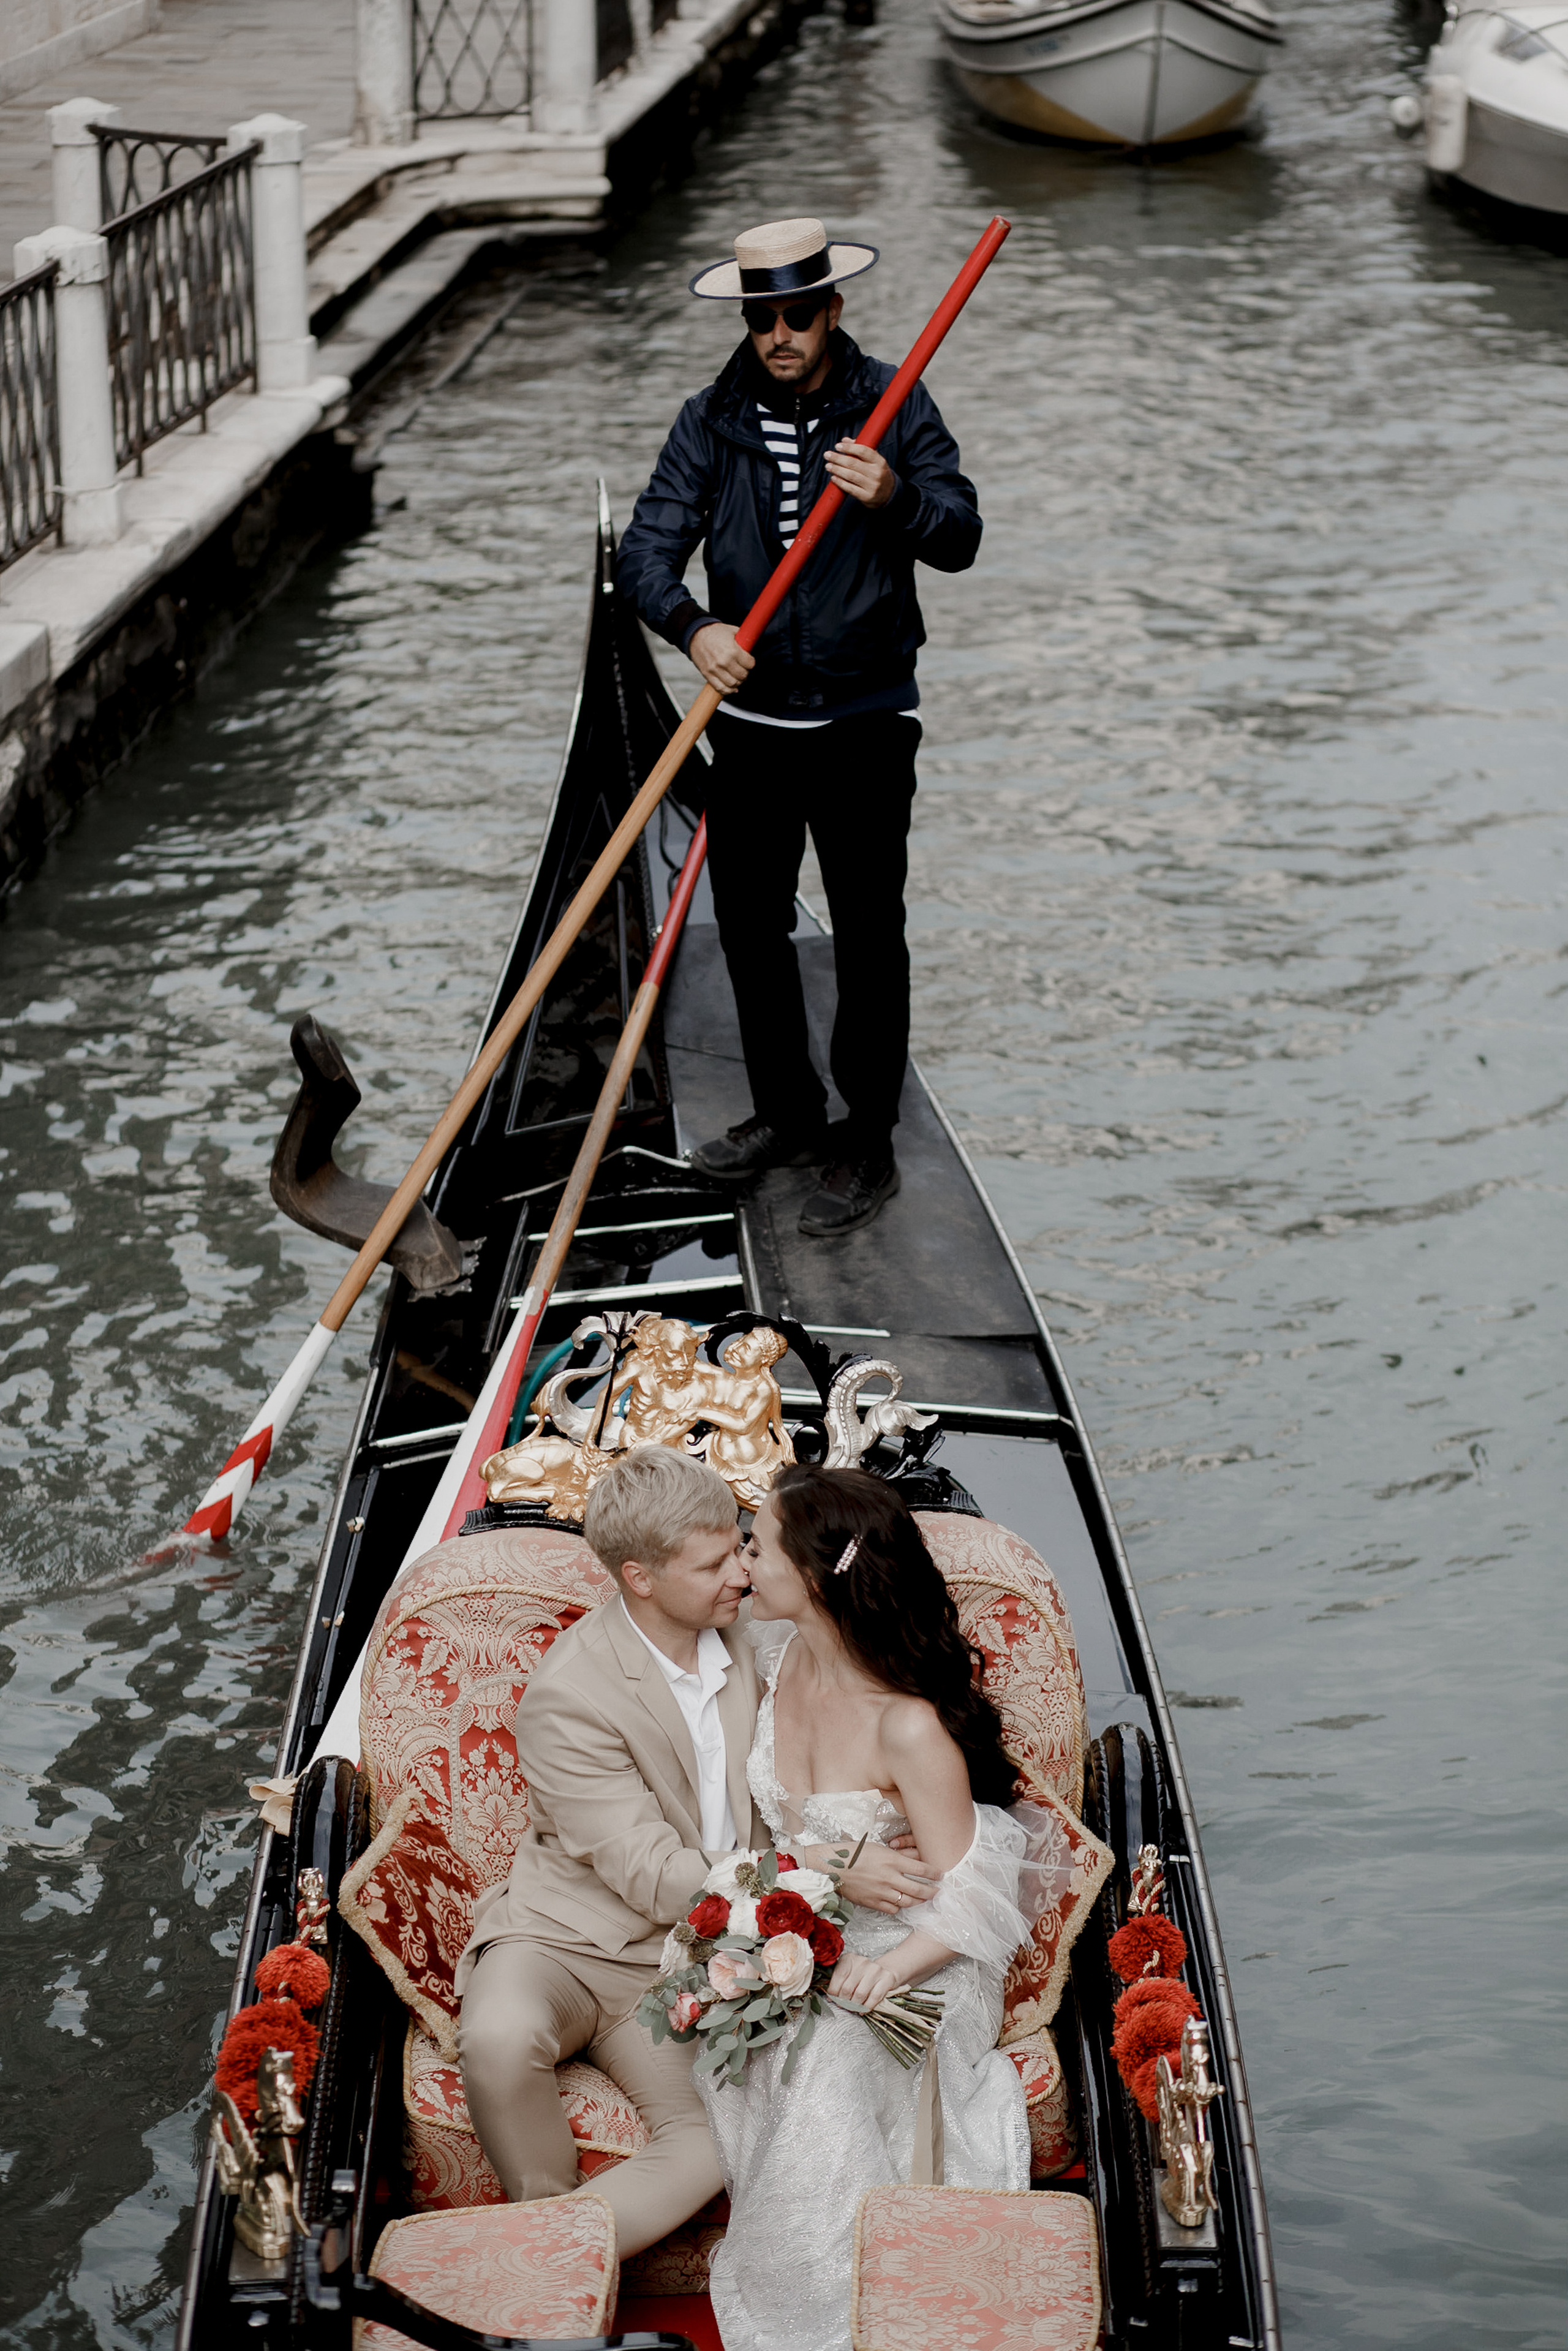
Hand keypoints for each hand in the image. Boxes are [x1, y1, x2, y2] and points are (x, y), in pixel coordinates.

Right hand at [690, 622, 754, 693]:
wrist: (696, 634)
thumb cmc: (715, 632)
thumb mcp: (733, 631)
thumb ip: (744, 641)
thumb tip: (753, 646)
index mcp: (732, 650)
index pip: (750, 664)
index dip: (751, 663)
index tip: (749, 661)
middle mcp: (724, 661)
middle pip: (743, 675)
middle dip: (745, 673)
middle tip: (743, 669)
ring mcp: (715, 669)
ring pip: (733, 684)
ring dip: (738, 682)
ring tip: (737, 677)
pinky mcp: (707, 674)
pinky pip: (720, 688)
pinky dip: (728, 691)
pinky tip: (732, 688)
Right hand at [802, 1839, 940, 1915]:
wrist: (832, 1867)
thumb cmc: (853, 1853)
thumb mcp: (878, 1848)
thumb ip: (897, 1856)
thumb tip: (913, 1859)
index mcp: (892, 1860)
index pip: (921, 1869)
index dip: (934, 1873)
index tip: (941, 1875)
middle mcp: (890, 1877)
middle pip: (919, 1889)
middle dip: (932, 1892)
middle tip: (938, 1892)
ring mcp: (882, 1892)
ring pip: (908, 1901)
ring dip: (919, 1901)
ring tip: (924, 1899)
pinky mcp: (873, 1903)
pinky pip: (893, 1909)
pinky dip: (900, 1907)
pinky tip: (901, 1903)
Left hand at [823, 438, 895, 508]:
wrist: (889, 494)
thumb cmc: (878, 474)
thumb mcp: (874, 461)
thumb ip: (860, 449)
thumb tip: (844, 440)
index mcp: (879, 462)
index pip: (863, 451)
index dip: (849, 447)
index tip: (837, 446)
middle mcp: (876, 473)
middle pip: (853, 463)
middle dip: (838, 458)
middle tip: (827, 455)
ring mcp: (872, 486)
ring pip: (850, 476)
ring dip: (837, 470)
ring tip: (828, 466)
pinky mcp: (866, 497)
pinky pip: (850, 489)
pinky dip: (840, 482)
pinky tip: (834, 478)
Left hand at [828, 1950, 906, 2011]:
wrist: (884, 1970)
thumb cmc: (861, 1974)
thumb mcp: (847, 1973)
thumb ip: (837, 1983)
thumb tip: (829, 1998)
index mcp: (849, 1958)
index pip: (838, 1977)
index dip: (834, 1992)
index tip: (833, 1999)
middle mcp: (862, 1962)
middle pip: (847, 1988)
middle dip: (843, 2001)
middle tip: (843, 2006)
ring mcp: (875, 1969)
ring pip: (860, 1994)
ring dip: (854, 2005)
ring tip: (853, 2008)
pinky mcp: (887, 1978)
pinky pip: (874, 1997)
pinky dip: (867, 2007)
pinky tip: (863, 2010)